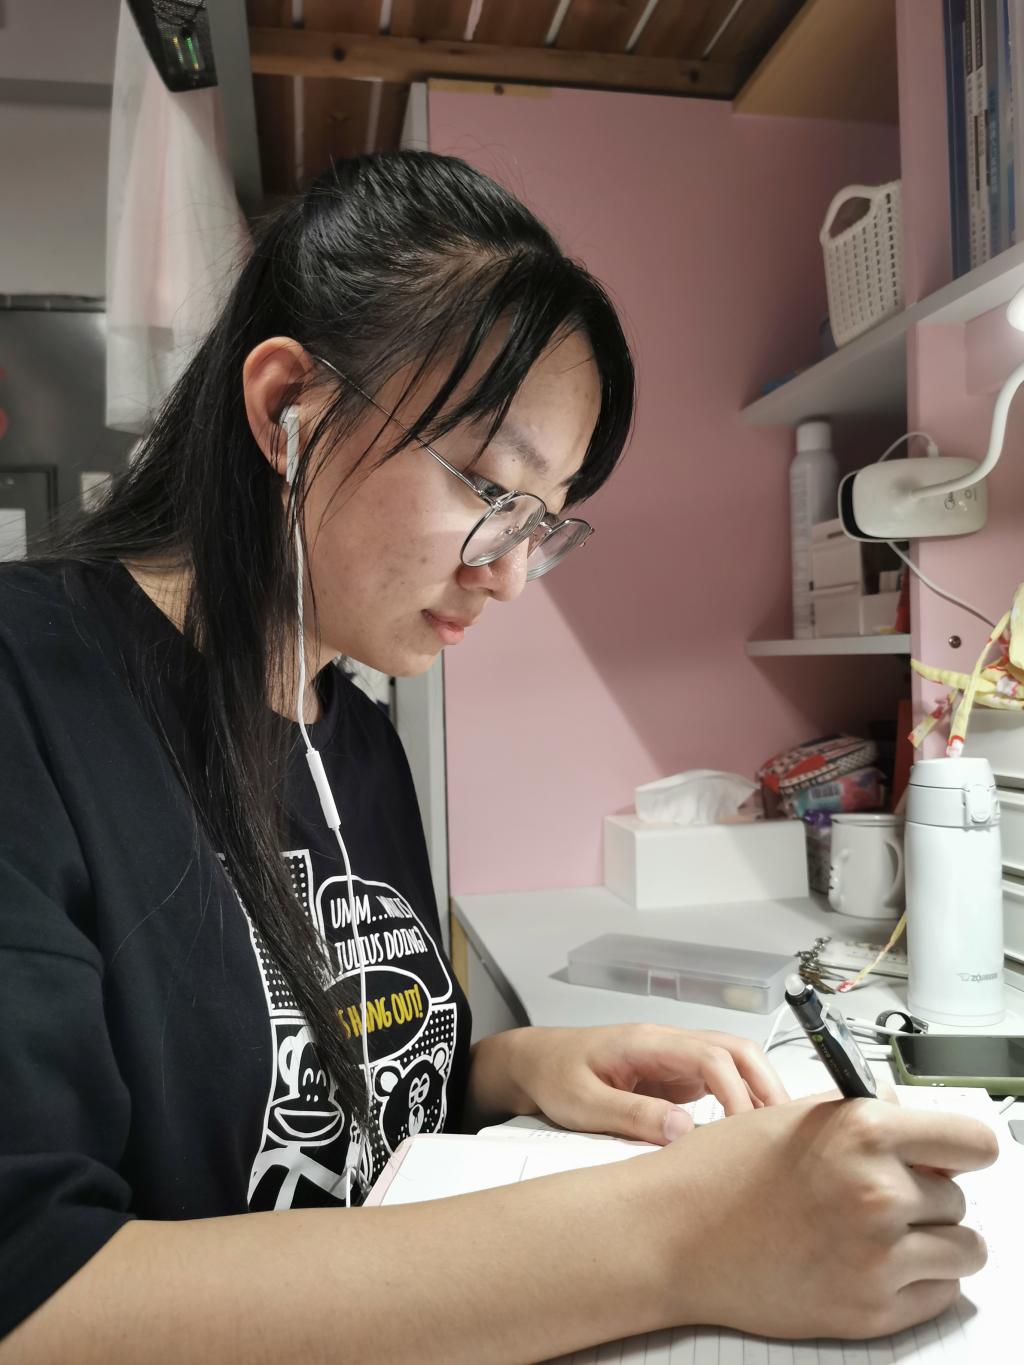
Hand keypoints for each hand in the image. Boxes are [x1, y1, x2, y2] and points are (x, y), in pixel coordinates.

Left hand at [492, 1023, 789, 1144]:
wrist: (534, 1063)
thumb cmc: (554, 1076)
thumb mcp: (584, 1104)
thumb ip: (633, 1115)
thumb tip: (685, 1132)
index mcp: (648, 1042)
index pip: (712, 1057)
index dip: (737, 1093)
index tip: (745, 1133)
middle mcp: (668, 1043)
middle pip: (735, 1049)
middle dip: (765, 1084)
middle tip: (782, 1131)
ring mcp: (673, 1058)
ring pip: (732, 1062)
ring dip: (757, 1091)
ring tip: (773, 1135)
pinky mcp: (673, 1076)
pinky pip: (717, 1081)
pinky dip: (739, 1101)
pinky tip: (746, 1134)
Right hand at [643, 1093, 997, 1339]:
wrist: (674, 1234)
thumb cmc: (722, 1171)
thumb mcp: (795, 1116)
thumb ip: (863, 1113)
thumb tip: (912, 1119)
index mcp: (863, 1132)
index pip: (973, 1142)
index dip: (963, 1148)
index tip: (955, 1154)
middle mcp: (879, 1193)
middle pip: (959, 1197)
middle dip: (926, 1193)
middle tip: (877, 1194)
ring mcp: (878, 1258)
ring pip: (963, 1250)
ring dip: (933, 1240)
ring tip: (881, 1232)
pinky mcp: (871, 1312)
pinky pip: (940, 1294)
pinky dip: (918, 1280)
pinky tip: (871, 1262)